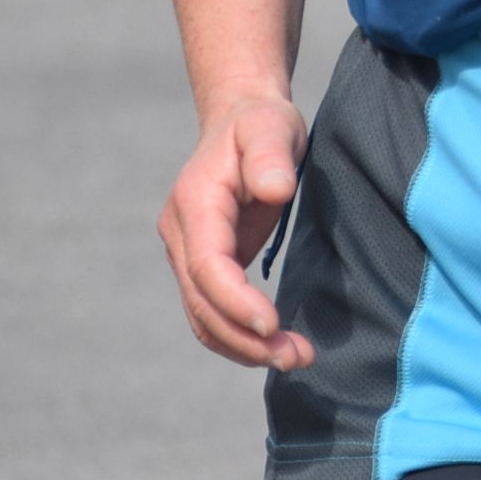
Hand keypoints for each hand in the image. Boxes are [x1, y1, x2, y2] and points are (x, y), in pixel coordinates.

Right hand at [156, 91, 312, 371]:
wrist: (242, 121)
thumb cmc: (261, 124)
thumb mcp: (272, 126)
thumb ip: (271, 156)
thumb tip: (276, 190)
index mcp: (196, 203)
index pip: (208, 266)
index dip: (235, 301)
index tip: (273, 324)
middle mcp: (182, 235)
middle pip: (203, 303)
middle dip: (246, 338)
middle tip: (298, 357)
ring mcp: (188, 254)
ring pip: (204, 318)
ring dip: (244, 347)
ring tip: (296, 358)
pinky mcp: (204, 267)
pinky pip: (213, 313)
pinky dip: (240, 336)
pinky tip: (275, 346)